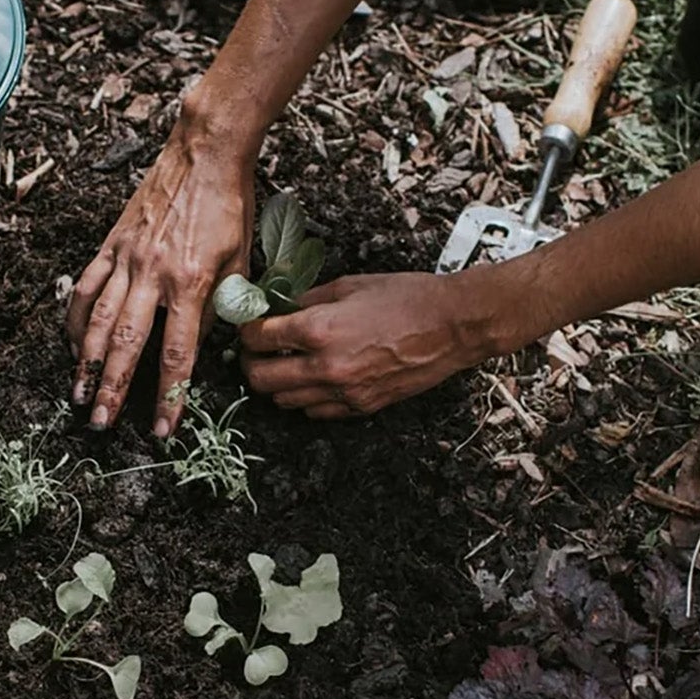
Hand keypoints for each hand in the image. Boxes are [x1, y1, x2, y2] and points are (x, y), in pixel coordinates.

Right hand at [68, 132, 253, 434]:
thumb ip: (221, 307)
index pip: (177, 354)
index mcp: (191, 282)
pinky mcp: (110, 244)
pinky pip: (86, 287)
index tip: (161, 429)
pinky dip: (74, 318)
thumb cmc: (229, 207)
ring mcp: (126, 258)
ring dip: (85, 361)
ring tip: (78, 393)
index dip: (168, 396)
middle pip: (126, 344)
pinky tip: (69, 344)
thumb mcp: (240, 262)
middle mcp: (153, 274)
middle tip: (100, 422)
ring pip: (97, 319)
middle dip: (111, 388)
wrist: (205, 153)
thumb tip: (205, 346)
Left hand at [240, 272, 498, 417]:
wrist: (453, 326)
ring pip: (283, 401)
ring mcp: (343, 392)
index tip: (248, 325)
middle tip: (255, 349)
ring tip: (284, 363)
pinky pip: (315, 412)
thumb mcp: (350, 286)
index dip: (246, 329)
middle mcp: (325, 366)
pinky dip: (305, 398)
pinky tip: (313, 379)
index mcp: (319, 329)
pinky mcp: (360, 407)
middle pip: (259, 378)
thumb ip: (307, 300)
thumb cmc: (408, 298)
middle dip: (250, 362)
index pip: (257, 338)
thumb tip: (279, 308)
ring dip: (276, 383)